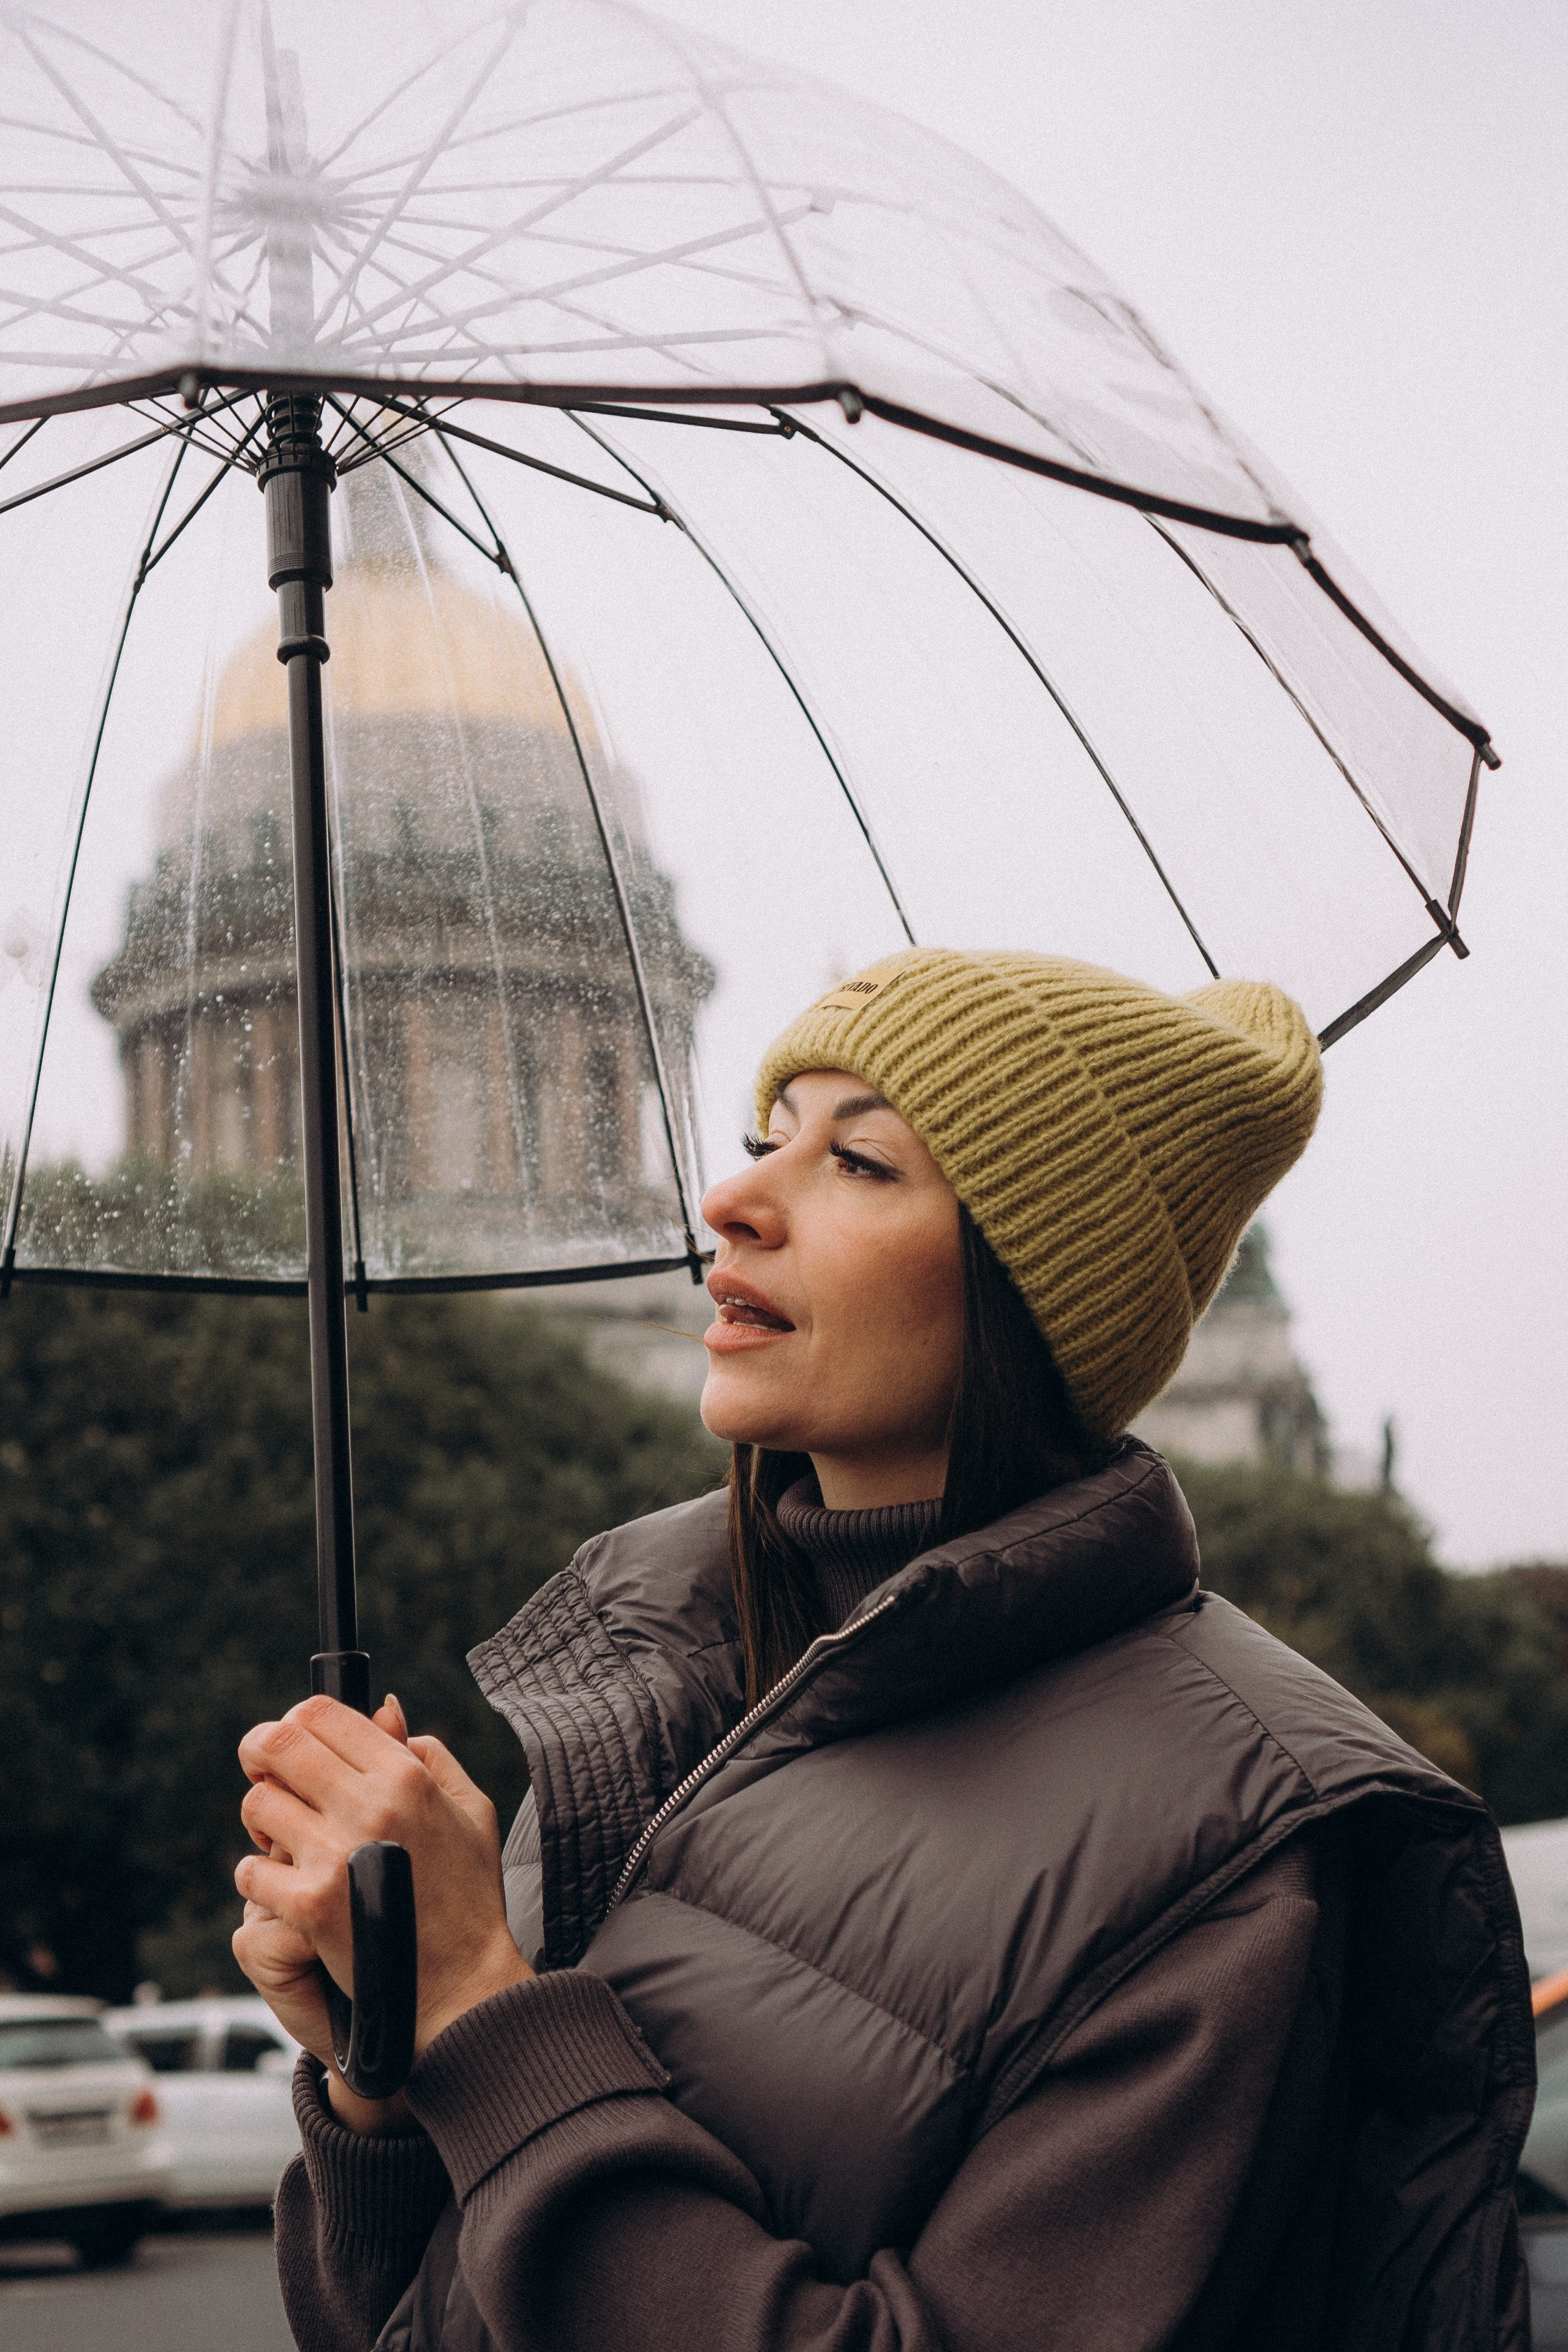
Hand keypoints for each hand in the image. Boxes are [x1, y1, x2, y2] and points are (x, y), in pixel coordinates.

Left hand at [231, 1691, 530, 2128]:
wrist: (463, 1986)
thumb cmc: (468, 1896)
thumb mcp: (469, 1809)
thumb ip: (427, 1752)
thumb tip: (384, 1711)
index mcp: (406, 1776)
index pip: (320, 1713)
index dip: (295, 1721)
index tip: (292, 1745)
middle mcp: (370, 1806)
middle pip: (278, 1744)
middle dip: (260, 1754)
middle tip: (267, 1776)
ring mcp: (337, 1856)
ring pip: (257, 1805)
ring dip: (262, 1821)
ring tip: (282, 1841)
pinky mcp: (311, 1907)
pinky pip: (251, 1870)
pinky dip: (259, 1878)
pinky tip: (285, 1889)